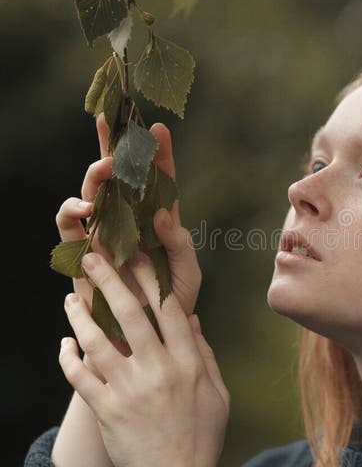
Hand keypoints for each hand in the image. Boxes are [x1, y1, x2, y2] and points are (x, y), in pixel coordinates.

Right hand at [55, 113, 201, 322]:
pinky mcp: (82, 253)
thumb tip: (160, 213)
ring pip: (91, 193)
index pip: (159, 181)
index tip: (159, 127)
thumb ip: (179, 244)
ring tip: (106, 167)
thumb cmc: (171, 309)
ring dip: (95, 174)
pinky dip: (72, 210)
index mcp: (158, 223)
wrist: (146, 343)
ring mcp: (103, 235)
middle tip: (115, 124)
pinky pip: (69, 226)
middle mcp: (128, 223)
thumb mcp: (186, 274)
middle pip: (118, 177)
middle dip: (113, 146)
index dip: (158, 154)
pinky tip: (87, 208)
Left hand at [58, 251, 229, 466]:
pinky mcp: (107, 411)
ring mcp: (130, 390)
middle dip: (108, 280)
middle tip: (91, 257)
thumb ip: (204, 354)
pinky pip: (80, 378)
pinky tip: (63, 343)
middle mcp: (159, 370)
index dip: (151, 277)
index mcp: (188, 363)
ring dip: (79, 316)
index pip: (168, 308)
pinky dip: (68, 358)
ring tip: (69, 299)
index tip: (138, 254)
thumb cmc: (200, 440)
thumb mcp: (217, 395)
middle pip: (130, 314)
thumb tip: (189, 318)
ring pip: (98, 341)